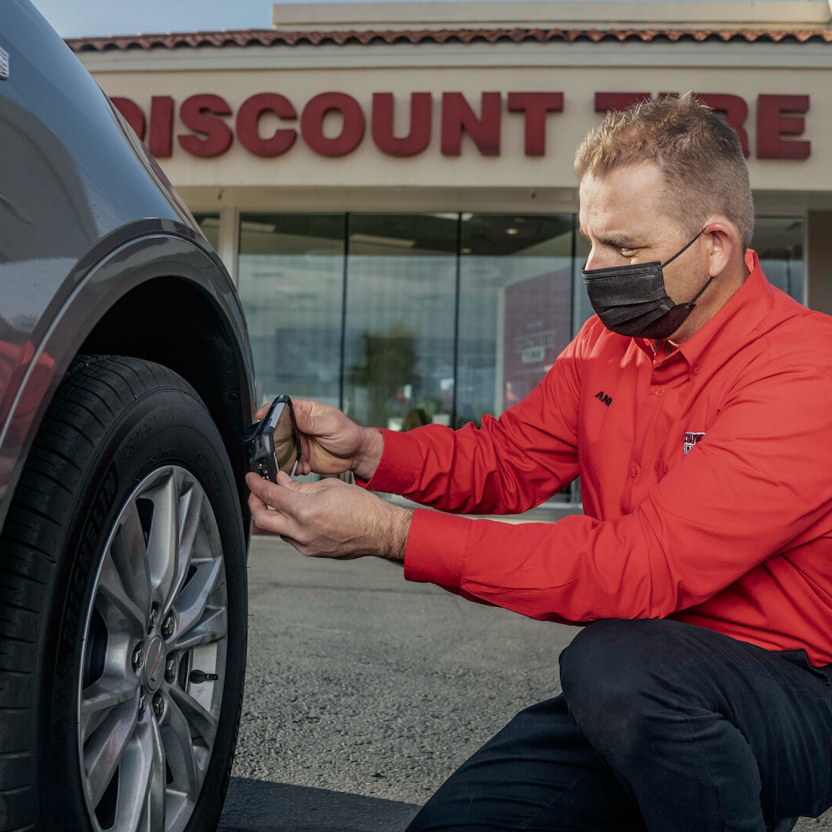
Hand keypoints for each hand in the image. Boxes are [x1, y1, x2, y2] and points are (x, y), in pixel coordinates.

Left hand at [246, 471, 412, 560]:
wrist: (380, 531)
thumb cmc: (362, 507)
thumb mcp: (329, 486)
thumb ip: (300, 486)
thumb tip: (282, 482)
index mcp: (304, 510)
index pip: (269, 495)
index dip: (256, 484)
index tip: (251, 478)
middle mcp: (301, 531)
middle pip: (262, 518)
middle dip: (254, 503)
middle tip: (256, 493)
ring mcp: (305, 545)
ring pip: (277, 529)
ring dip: (274, 515)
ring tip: (282, 501)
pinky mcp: (312, 552)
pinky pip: (292, 538)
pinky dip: (289, 525)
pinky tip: (299, 515)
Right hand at [254, 398, 382, 480]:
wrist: (357, 454)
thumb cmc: (349, 433)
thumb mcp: (332, 424)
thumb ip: (312, 421)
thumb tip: (296, 412)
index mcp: (307, 412)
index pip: (285, 407)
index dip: (271, 409)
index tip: (261, 415)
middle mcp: (301, 427)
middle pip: (279, 429)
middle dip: (275, 439)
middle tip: (276, 447)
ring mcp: (301, 442)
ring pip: (283, 448)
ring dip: (284, 456)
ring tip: (294, 461)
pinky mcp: (303, 457)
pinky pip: (292, 462)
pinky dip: (294, 467)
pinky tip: (304, 468)